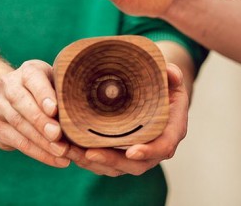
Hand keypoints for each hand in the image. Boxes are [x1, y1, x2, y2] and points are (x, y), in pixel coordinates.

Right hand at [0, 60, 70, 167]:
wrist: (15, 97)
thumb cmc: (49, 90)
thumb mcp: (57, 83)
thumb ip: (66, 91)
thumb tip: (86, 111)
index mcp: (28, 70)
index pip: (33, 80)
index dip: (43, 95)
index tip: (55, 109)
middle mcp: (8, 85)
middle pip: (22, 104)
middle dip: (41, 122)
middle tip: (58, 136)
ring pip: (20, 125)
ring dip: (42, 142)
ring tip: (63, 152)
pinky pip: (18, 142)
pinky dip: (39, 153)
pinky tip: (56, 159)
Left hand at [64, 63, 188, 176]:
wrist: (158, 95)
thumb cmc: (164, 85)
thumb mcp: (171, 77)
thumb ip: (172, 73)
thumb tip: (171, 72)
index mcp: (171, 130)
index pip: (164, 146)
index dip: (149, 151)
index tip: (132, 151)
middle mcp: (155, 147)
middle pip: (136, 164)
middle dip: (112, 161)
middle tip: (90, 153)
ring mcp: (137, 154)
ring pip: (117, 168)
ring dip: (94, 163)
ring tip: (71, 152)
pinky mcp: (121, 154)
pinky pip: (105, 163)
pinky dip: (86, 159)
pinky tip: (68, 149)